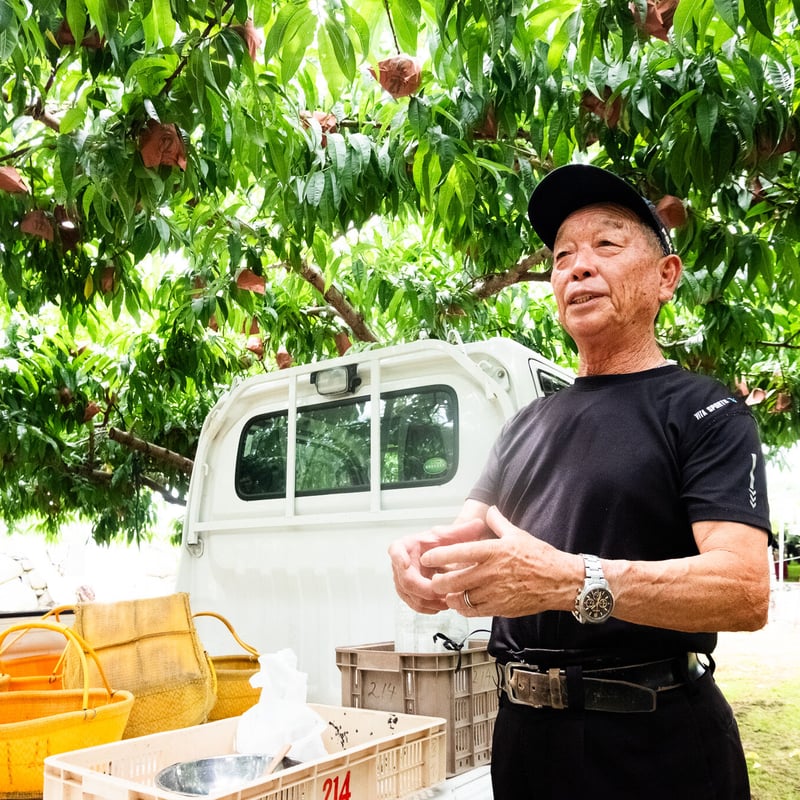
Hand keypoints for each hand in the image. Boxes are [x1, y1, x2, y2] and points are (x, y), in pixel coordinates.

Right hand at [388, 517, 487, 613]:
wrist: (437, 554)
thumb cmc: (439, 543)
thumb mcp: (450, 535)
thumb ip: (463, 530)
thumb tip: (478, 523)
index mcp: (406, 545)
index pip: (395, 550)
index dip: (398, 558)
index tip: (405, 564)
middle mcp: (400, 563)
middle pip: (405, 581)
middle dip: (425, 589)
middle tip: (442, 592)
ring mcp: (401, 579)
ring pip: (410, 595)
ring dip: (428, 601)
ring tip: (447, 601)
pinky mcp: (407, 593)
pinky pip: (413, 604)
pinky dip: (428, 607)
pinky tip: (442, 605)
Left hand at [422, 506, 581, 616]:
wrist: (561, 581)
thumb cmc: (540, 557)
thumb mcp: (517, 534)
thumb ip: (498, 522)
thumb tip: (490, 509)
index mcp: (493, 551)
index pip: (458, 552)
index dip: (439, 555)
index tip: (426, 557)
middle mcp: (491, 572)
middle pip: (454, 580)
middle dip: (438, 581)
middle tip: (432, 580)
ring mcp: (495, 592)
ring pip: (462, 598)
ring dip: (451, 596)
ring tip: (446, 593)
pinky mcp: (501, 608)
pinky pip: (475, 611)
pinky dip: (465, 609)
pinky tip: (462, 604)